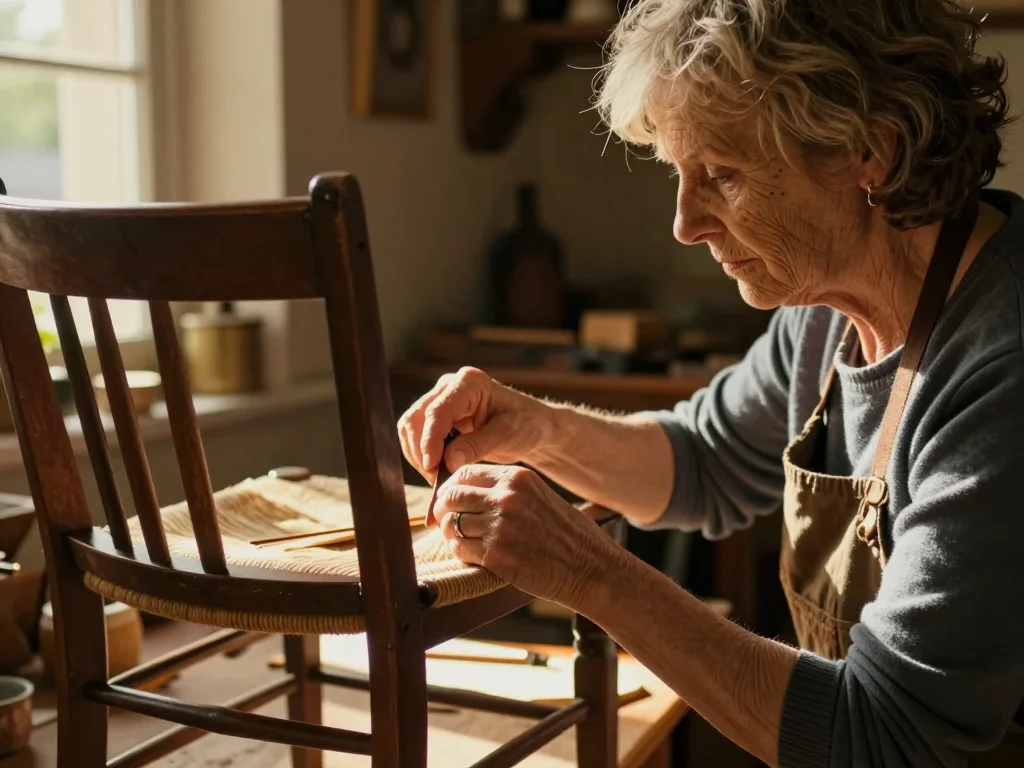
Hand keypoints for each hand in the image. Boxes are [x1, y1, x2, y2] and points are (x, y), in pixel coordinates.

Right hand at [398, 367, 553, 481]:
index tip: (432, 467)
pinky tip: (438, 471)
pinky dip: (422, 455)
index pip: (437, 411)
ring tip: (438, 478)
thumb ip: (478, 446)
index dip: (429, 441)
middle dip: (421, 451)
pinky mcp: (437, 416)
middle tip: (436, 480)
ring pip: (411, 428)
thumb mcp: (507, 435)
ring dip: (419, 455)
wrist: (531, 425)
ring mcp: (440, 399)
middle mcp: (449, 386)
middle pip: (416, 418)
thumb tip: (447, 462)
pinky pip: (417, 436)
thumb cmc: (526, 424)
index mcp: (469, 383)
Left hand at [433, 464, 614, 607]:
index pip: (465, 472)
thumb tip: (468, 493)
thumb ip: (507, 491)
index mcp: (518, 478)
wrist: (590, 568)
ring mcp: (500, 526)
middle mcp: (506, 497)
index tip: (450, 500)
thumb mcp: (540, 496)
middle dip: (443, 510)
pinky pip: (459, 548)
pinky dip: (460, 552)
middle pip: (452, 496)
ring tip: (463, 540)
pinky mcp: (496, 555)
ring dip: (451, 533)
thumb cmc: (568, 535)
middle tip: (445, 521)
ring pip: (452, 523)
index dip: (451, 487)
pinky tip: (473, 555)